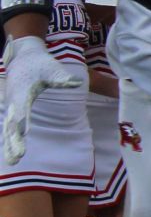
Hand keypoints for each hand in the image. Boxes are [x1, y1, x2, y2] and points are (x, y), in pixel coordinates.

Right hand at [1, 36, 82, 164]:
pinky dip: (9, 137)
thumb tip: (77, 82)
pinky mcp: (13, 106)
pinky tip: (11, 151)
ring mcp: (12, 105)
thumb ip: (62, 79)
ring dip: (10, 144)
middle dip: (13, 143)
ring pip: (8, 127)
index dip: (21, 127)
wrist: (24, 55)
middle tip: (16, 159)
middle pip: (12, 126)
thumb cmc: (40, 63)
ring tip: (13, 161)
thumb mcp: (52, 70)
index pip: (21, 115)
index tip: (23, 138)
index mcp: (23, 95)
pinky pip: (9, 124)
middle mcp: (14, 102)